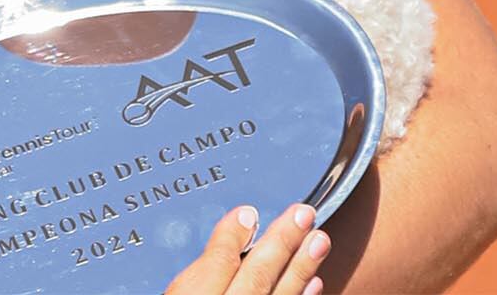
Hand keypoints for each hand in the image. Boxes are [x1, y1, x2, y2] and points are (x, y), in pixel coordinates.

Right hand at [165, 203, 331, 294]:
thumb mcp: (176, 291)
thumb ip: (194, 271)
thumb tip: (222, 235)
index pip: (217, 264)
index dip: (232, 235)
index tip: (246, 210)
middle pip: (256, 277)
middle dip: (282, 243)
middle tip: (303, 213)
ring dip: (302, 267)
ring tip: (320, 239)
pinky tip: (314, 281)